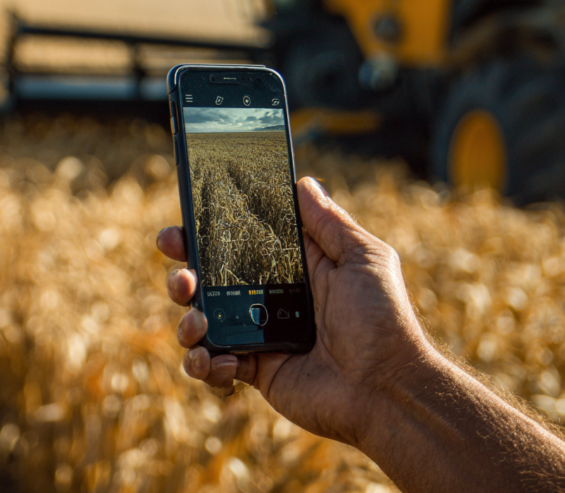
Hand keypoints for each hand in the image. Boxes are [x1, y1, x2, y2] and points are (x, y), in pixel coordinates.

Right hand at [157, 177, 435, 446]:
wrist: (386, 388)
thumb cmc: (382, 320)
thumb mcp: (363, 259)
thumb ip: (330, 223)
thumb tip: (303, 182)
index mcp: (290, 269)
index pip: (236, 244)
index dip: (204, 234)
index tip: (182, 226)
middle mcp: (268, 300)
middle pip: (207, 283)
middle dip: (182, 277)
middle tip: (182, 279)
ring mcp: (258, 337)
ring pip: (200, 324)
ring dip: (187, 323)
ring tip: (198, 323)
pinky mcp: (254, 372)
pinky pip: (213, 367)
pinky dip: (206, 365)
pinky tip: (223, 362)